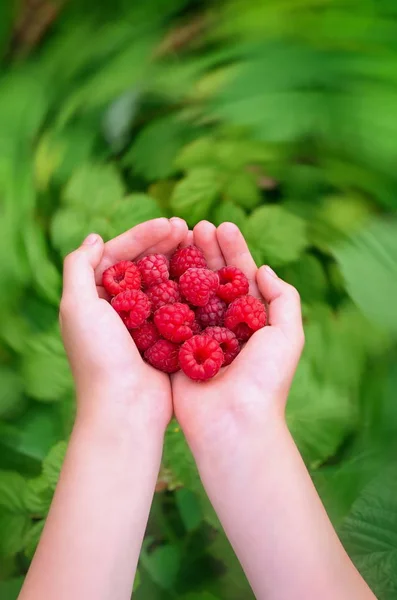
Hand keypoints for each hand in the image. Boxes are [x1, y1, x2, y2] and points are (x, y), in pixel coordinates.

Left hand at [60, 217, 187, 431]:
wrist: (125, 409)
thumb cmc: (99, 357)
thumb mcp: (76, 307)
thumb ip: (79, 267)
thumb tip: (95, 237)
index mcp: (94, 299)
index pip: (118, 256)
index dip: (143, 236)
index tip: (170, 223)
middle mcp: (118, 310)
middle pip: (143, 266)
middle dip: (164, 245)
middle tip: (188, 229)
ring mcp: (144, 325)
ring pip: (164, 283)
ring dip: (180, 262)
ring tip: (201, 245)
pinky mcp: (165, 339)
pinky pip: (180, 306)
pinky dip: (192, 290)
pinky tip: (208, 276)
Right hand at [172, 221, 304, 449]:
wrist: (232, 422)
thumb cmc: (264, 379)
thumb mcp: (288, 335)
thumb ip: (283, 299)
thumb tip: (263, 269)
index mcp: (251, 321)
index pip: (242, 276)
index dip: (233, 250)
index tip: (222, 225)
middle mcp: (223, 325)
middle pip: (213, 279)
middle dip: (206, 251)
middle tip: (196, 226)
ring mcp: (197, 335)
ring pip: (188, 290)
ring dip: (184, 263)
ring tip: (176, 238)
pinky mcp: (174, 348)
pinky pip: (167, 314)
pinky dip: (162, 290)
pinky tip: (155, 266)